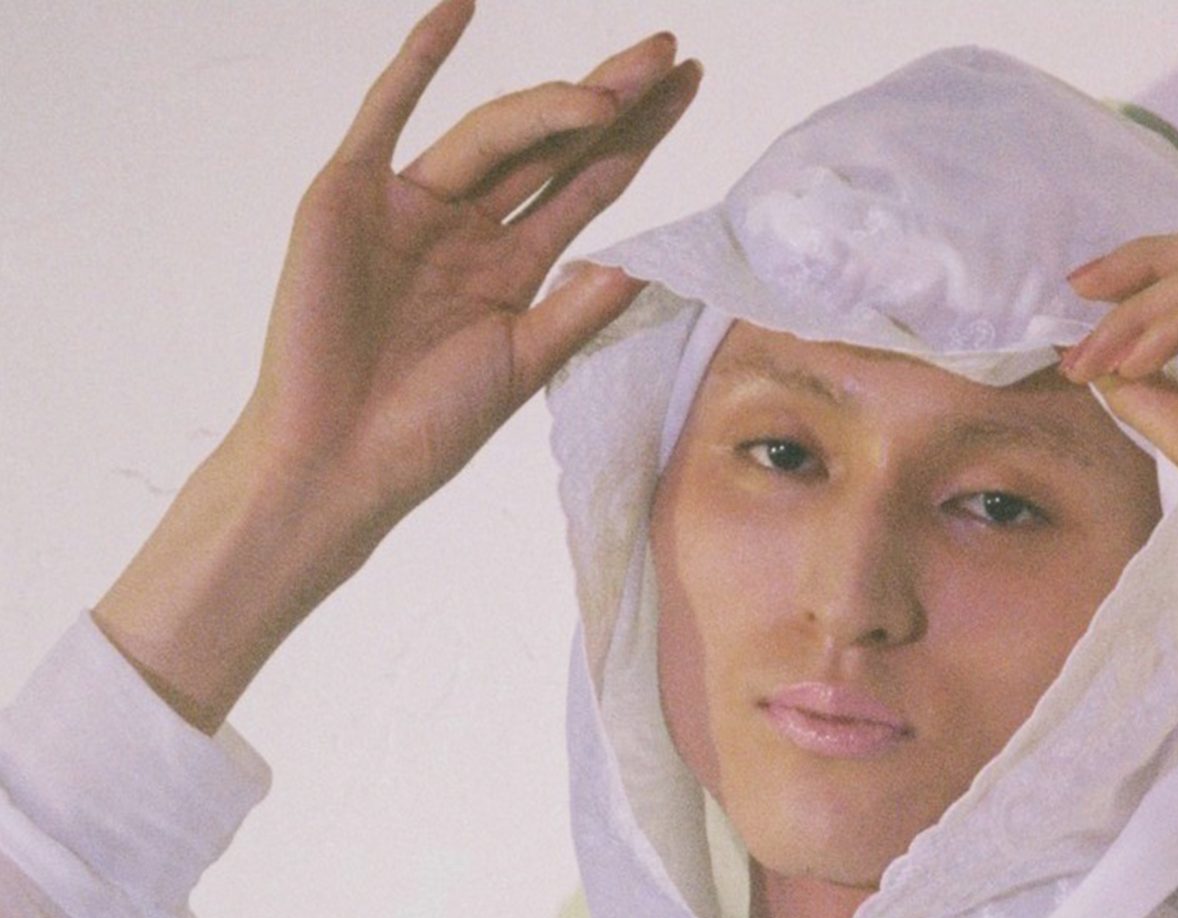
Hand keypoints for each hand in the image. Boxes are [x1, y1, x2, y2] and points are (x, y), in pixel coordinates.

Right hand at [94, 2, 699, 728]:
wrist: (338, 461)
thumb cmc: (423, 430)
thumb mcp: (521, 366)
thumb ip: (578, 311)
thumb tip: (642, 263)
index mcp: (510, 268)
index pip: (587, 185)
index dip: (637, 138)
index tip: (688, 87)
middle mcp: (466, 226)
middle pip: (552, 146)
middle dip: (611, 99)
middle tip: (668, 50)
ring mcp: (409, 205)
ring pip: (494, 134)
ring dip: (551, 105)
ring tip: (611, 91)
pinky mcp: (350, 194)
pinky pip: (386, 112)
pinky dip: (419, 60)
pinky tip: (460, 9)